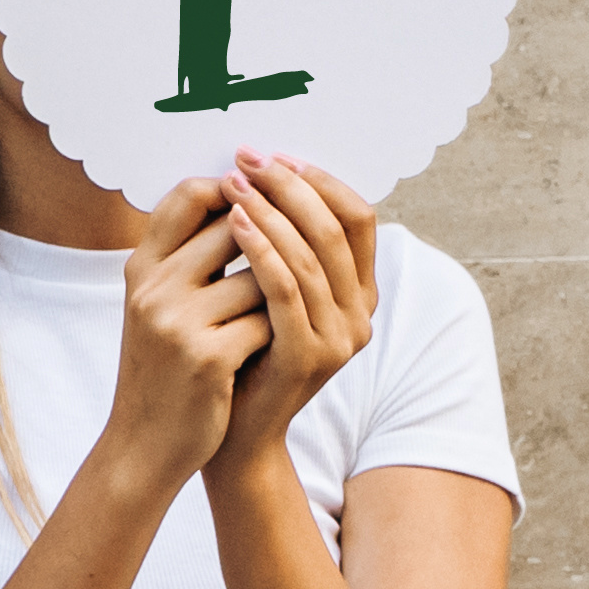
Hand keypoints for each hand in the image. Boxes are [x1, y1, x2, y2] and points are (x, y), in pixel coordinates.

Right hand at [94, 177, 268, 482]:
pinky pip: (268, 321)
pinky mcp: (206, 358)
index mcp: (141, 268)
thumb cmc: (166, 369)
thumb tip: (253, 204)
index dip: (235, 187)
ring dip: (283, 291)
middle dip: (276, 237)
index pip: (188, 194)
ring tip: (280, 313)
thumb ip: (193, 258)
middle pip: (237, 223)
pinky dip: (277, 332)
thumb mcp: (162, 307)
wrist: (144, 445)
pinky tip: (268, 351)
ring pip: (264, 273)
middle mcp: (152, 287)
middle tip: (295, 257)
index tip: (267, 200)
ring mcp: (176, 322)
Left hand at [208, 149, 381, 476]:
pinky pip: (287, 290)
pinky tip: (233, 223)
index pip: (358, 218)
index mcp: (358, 293)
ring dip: (272, 211)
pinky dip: (262, 250)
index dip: (319, 182)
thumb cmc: (239, 355)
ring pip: (313, 255)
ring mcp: (340, 336)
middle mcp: (360, 313)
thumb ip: (278, 251)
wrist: (228, 432)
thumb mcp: (263, 296)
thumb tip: (256, 181)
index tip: (274, 156)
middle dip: (292, 187)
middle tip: (249, 157)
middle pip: (337, 229)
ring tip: (234, 182)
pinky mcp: (309, 356)